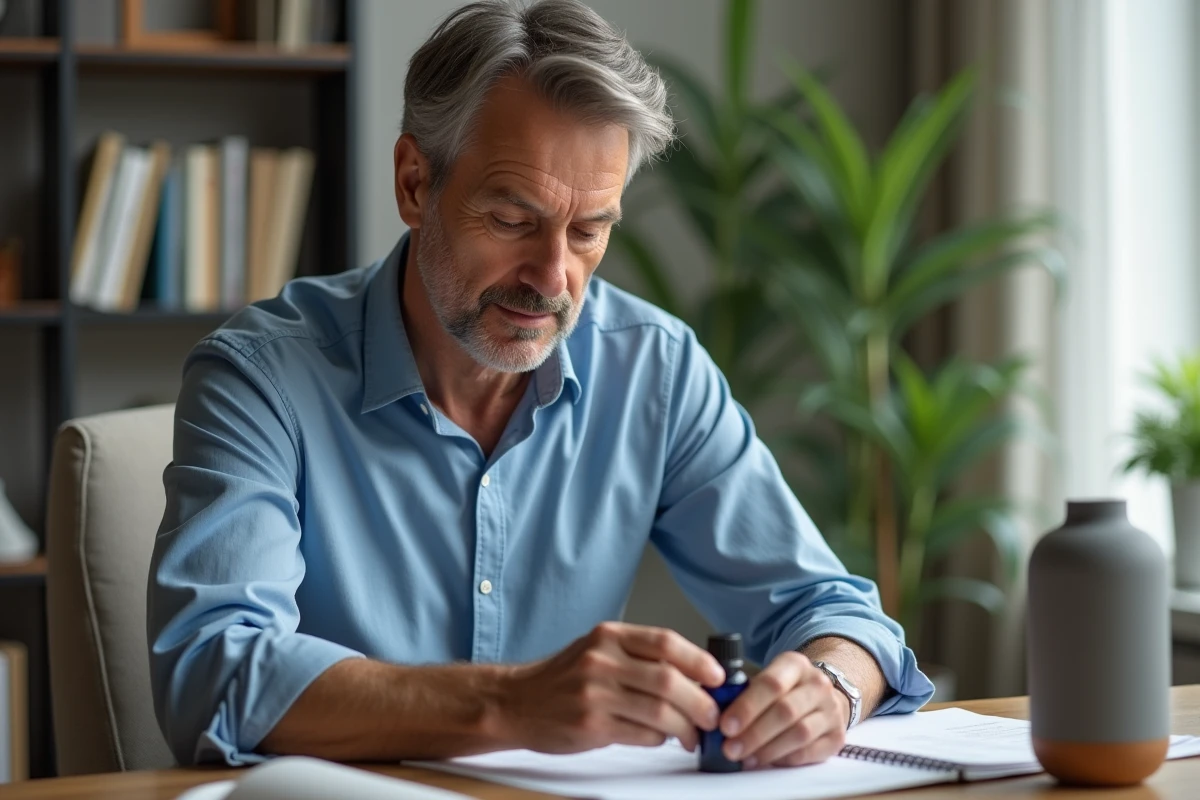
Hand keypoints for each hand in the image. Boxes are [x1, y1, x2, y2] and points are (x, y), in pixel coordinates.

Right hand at [499, 622, 724, 753]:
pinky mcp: (591, 726)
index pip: (665, 641)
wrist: (515, 702)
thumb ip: (639, 655)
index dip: (699, 661)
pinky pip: (642, 734)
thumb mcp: (597, 650)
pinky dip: (660, 739)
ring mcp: (595, 694)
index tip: (718, 677)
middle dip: (701, 702)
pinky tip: (661, 737)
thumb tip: (694, 673)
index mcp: (608, 636)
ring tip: (692, 734)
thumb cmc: (563, 678)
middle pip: (670, 680)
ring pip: (661, 712)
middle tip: (712, 714)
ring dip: (686, 727)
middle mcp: (602, 661)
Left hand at [718, 651, 847, 767]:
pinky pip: (809, 752)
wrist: (823, 695)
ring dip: (767, 750)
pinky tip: (766, 760)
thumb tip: (713, 713)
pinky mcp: (837, 737)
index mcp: (795, 664)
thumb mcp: (768, 677)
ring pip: (799, 734)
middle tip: (730, 748)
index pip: (771, 684)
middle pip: (785, 711)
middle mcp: (817, 684)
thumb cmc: (786, 689)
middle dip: (753, 733)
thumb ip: (744, 691)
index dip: (747, 707)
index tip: (725, 725)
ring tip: (745, 758)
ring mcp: (831, 711)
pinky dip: (784, 759)